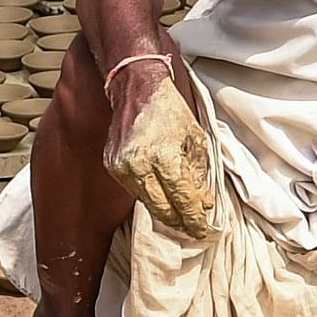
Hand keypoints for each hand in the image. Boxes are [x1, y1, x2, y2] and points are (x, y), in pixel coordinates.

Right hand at [99, 42, 212, 237]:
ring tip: (180, 216)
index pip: (183, 200)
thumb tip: (204, 201)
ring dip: (165, 212)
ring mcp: (123, 167)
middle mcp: (140, 166)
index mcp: (164, 157)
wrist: (135, 87)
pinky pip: (135, 191)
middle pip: (163, 209)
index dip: (195, 218)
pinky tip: (161, 196)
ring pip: (147, 203)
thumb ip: (199, 172)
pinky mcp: (113, 166)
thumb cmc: (169, 109)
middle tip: (193, 229)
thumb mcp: (194, 137)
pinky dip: (149, 196)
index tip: (203, 229)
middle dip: (181, 221)